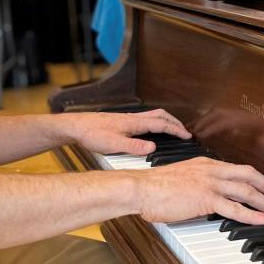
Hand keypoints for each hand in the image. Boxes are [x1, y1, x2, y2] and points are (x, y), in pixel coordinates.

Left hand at [63, 109, 190, 155]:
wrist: (76, 126)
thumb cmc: (92, 134)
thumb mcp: (113, 144)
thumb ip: (134, 147)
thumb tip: (153, 148)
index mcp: (134, 123)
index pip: (161, 124)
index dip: (176, 130)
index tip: (187, 136)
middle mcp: (133, 118)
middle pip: (160, 115)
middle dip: (174, 122)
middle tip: (184, 132)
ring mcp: (128, 118)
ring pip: (153, 115)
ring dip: (166, 121)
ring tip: (173, 130)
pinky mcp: (122, 121)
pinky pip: (145, 118)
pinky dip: (156, 122)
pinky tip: (152, 131)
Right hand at [135, 157, 263, 224]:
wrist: (141, 188)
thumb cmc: (155, 188)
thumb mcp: (181, 180)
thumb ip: (196, 185)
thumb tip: (206, 199)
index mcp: (205, 164)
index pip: (237, 169)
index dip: (255, 179)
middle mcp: (210, 170)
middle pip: (248, 174)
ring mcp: (209, 183)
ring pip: (246, 190)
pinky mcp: (205, 199)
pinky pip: (235, 208)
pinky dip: (253, 215)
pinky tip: (263, 220)